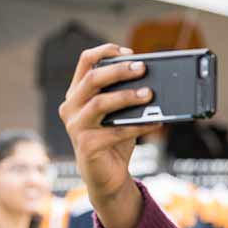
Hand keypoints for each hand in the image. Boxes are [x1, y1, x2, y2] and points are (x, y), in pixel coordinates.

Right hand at [57, 44, 158, 227]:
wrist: (107, 176)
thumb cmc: (114, 139)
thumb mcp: (119, 114)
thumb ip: (126, 96)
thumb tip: (154, 80)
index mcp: (77, 94)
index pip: (85, 62)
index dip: (105, 52)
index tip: (129, 51)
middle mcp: (70, 107)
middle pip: (92, 80)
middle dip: (119, 70)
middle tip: (143, 68)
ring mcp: (76, 127)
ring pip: (100, 104)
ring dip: (127, 97)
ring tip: (149, 94)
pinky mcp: (87, 146)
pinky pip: (116, 131)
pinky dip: (139, 125)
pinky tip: (157, 121)